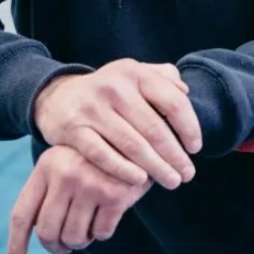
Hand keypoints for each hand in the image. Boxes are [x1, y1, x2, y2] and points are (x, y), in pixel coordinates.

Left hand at [7, 146, 150, 253]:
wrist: (138, 141)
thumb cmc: (97, 159)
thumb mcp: (66, 163)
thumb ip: (48, 191)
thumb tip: (35, 235)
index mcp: (47, 166)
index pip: (22, 214)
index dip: (17, 244)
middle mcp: (66, 174)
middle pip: (47, 232)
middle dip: (56, 246)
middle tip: (65, 245)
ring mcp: (91, 184)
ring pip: (74, 237)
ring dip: (80, 241)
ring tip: (87, 230)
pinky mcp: (116, 195)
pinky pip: (101, 233)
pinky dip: (102, 232)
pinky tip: (107, 217)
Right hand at [33, 59, 200, 190]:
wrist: (58, 95)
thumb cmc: (109, 90)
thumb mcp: (134, 74)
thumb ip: (162, 76)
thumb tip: (186, 91)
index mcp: (136, 73)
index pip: (173, 102)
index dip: (189, 127)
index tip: (196, 148)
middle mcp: (115, 87)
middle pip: (154, 128)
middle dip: (175, 155)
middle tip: (187, 174)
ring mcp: (92, 108)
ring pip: (132, 144)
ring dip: (156, 167)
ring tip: (171, 180)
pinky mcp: (73, 129)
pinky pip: (103, 155)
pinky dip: (123, 170)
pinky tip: (140, 180)